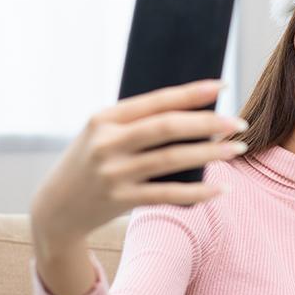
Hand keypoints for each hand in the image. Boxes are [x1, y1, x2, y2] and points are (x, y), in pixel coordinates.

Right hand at [29, 79, 248, 250]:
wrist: (55, 208)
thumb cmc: (91, 163)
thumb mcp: (102, 135)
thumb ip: (138, 123)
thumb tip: (195, 112)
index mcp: (104, 118)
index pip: (155, 101)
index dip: (191, 93)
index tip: (222, 86)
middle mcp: (107, 143)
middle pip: (167, 127)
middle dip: (207, 122)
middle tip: (239, 123)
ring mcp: (113, 173)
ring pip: (172, 159)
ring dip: (210, 153)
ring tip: (238, 149)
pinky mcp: (120, 200)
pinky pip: (168, 194)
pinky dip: (198, 191)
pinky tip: (221, 188)